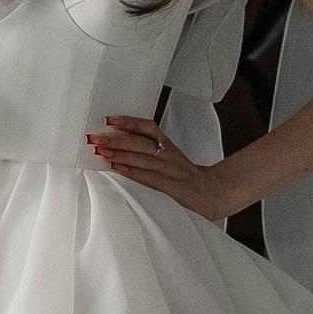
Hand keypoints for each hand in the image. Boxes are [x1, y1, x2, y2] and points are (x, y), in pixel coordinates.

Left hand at [89, 115, 235, 222]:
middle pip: (141, 142)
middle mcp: (170, 156)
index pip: (149, 128)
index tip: (109, 119)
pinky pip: (150, 177)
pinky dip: (132, 172)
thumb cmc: (188, 181)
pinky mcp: (174, 188)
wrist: (217, 194)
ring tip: (100, 150)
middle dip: (116, 138)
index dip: (129, 122)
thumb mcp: (171, 163)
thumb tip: (120, 151)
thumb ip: (150, 157)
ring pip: (143, 158)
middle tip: (95, 137)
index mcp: (169, 148)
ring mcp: (172, 172)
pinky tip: (118, 168)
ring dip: (119, 153)